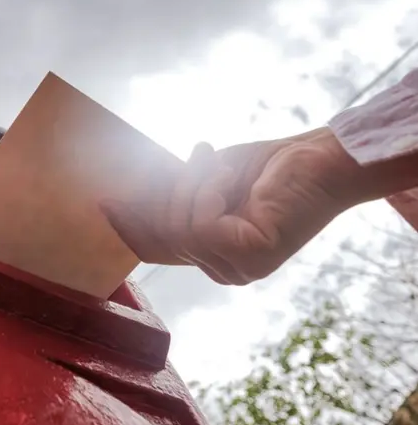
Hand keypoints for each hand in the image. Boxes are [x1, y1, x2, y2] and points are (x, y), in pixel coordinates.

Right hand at [102, 128, 361, 284]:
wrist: (320, 158)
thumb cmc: (269, 168)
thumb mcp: (207, 182)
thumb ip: (173, 200)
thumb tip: (121, 200)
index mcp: (214, 257)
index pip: (160, 248)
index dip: (130, 226)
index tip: (104, 201)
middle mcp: (224, 270)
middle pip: (165, 235)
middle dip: (173, 189)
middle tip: (203, 153)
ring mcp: (239, 269)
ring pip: (180, 227)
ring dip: (196, 184)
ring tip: (223, 164)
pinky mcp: (251, 257)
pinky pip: (201, 225)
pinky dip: (208, 191)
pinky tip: (231, 178)